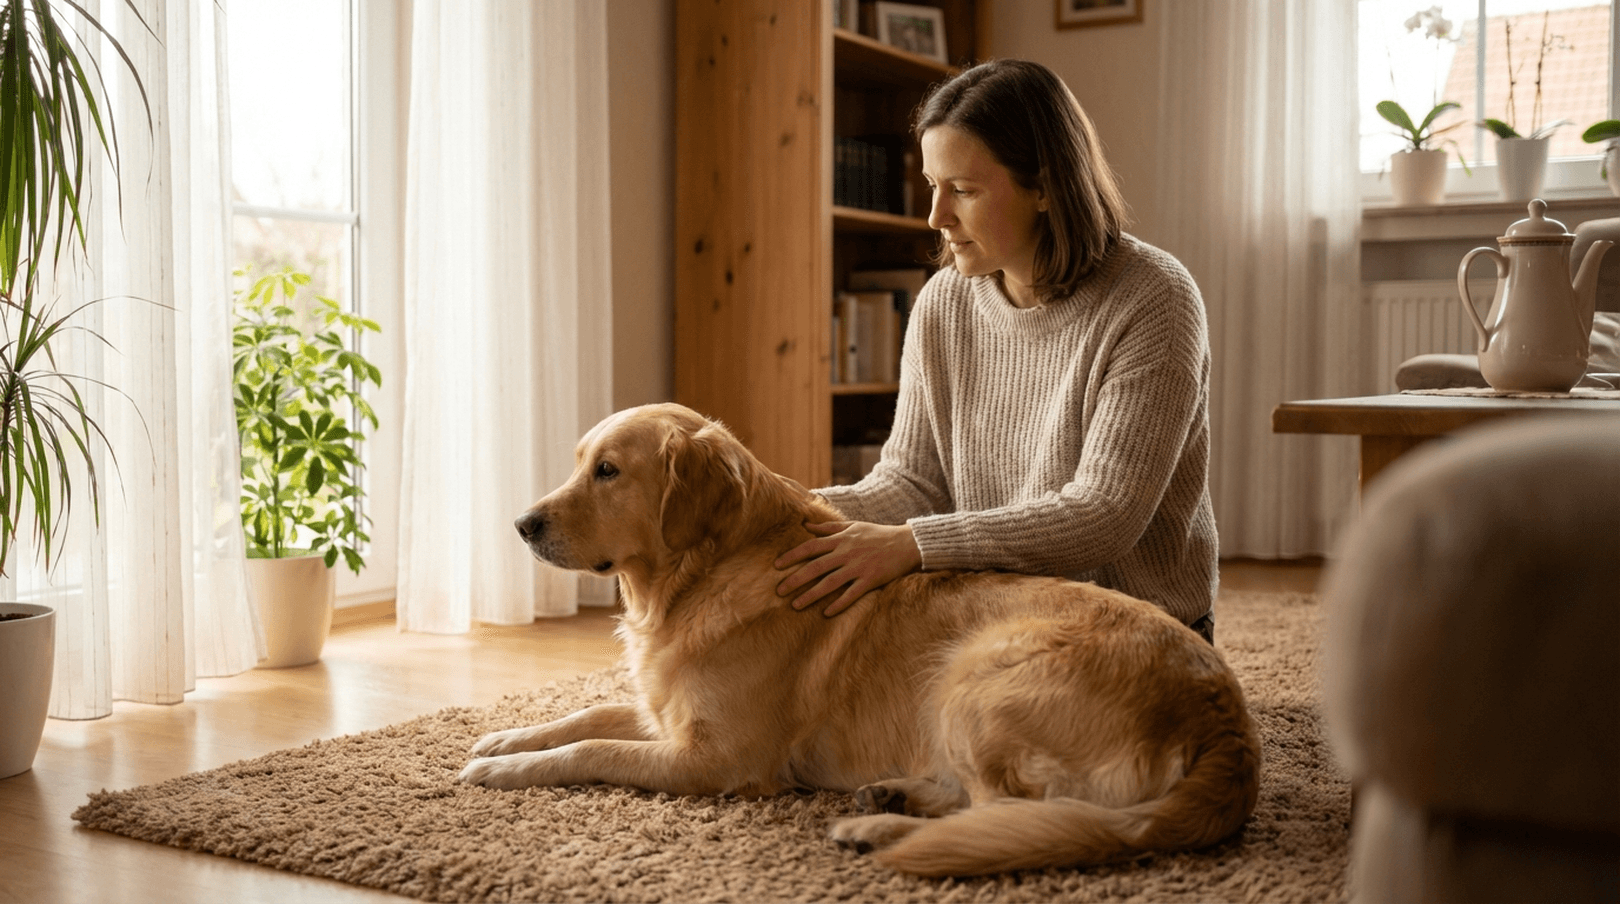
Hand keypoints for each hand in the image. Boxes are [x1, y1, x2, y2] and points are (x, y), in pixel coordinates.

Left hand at [774, 521, 920, 616]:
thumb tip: (805, 525)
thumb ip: (829, 527)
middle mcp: (846, 553)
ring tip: (795, 605)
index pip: (810, 547)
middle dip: (795, 579)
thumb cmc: (877, 534)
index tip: (776, 566)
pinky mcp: (870, 580)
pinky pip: (852, 594)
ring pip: (830, 583)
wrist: (906, 543)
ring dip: (811, 594)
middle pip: (815, 567)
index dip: (792, 555)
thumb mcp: (853, 525)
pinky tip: (826, 613)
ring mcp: (858, 567)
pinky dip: (839, 604)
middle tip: (779, 590)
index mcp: (840, 539)